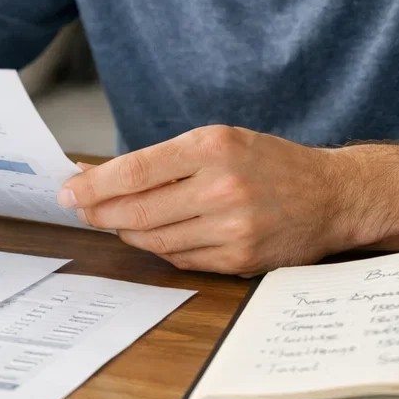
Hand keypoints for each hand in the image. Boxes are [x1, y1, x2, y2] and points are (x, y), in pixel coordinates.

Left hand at [57, 125, 359, 275]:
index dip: (94, 184)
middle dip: (99, 212)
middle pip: (137, 211)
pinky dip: (159, 248)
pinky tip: (152, 236)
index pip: (136, 170)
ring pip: (154, 239)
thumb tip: (102, 175)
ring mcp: (232, 227)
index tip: (67, 189)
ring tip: (112, 222)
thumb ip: (166, 159)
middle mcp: (222, 187)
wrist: (331, 195)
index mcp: (213, 147)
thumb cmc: (270, 163)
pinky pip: (180, 258)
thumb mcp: (222, 140)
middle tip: (79, 209)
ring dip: (125, 233)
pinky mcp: (239, 259)